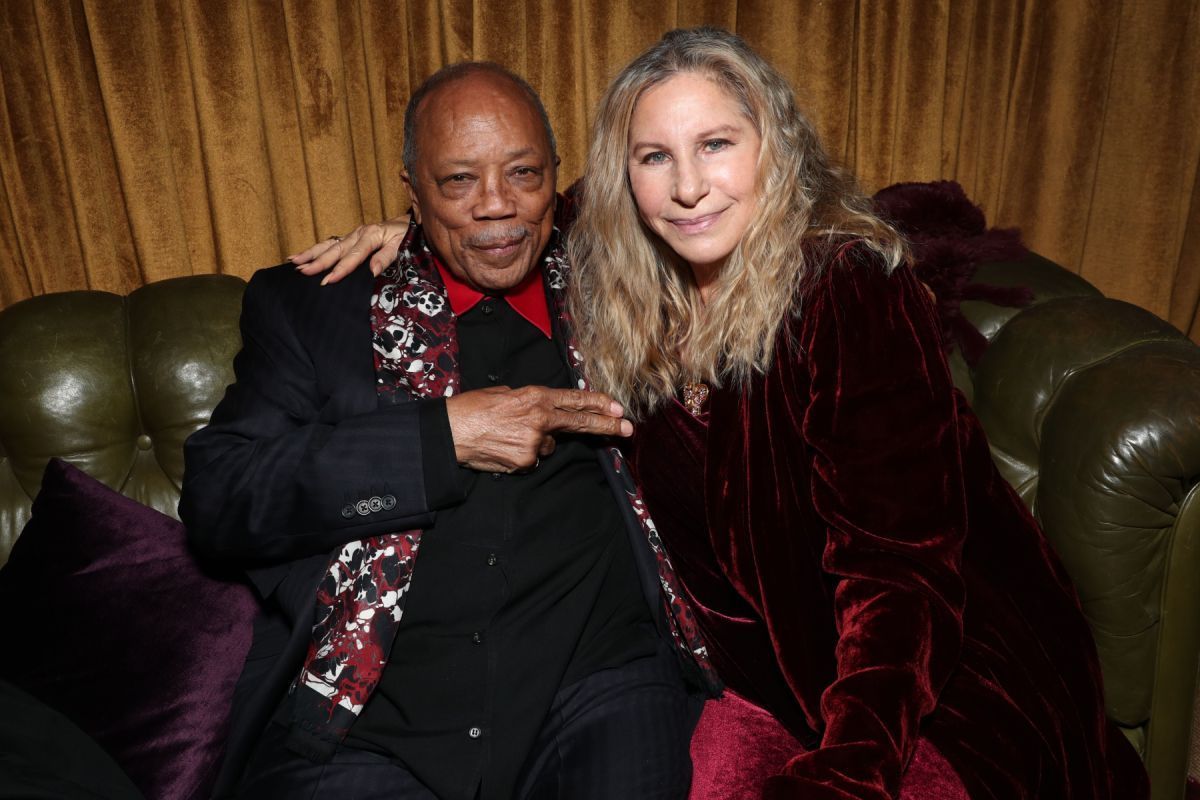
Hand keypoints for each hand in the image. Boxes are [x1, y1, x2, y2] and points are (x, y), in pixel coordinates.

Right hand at [289, 215, 411, 285]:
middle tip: (303, 272)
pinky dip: (315, 250)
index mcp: (371, 235)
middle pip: (335, 250)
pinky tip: (301, 255)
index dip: (340, 269)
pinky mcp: (350, 238)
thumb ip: (387, 257)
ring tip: (294, 262)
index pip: (353, 256)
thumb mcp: (403, 246)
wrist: (408, 223)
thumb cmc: (407, 236)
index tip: (328, 280)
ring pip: (328, 245)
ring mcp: (352, 235)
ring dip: (310, 254)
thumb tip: (372, 271)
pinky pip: (330, 244)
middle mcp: (358, 234)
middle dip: (318, 262)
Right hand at [446, 386, 632, 472]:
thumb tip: (544, 411)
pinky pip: (532, 459)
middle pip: (579, 423)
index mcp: (534, 397)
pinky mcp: (525, 462)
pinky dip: (522, 454)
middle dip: (606, 425)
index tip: (617, 408)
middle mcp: (539, 419)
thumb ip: (530, 402)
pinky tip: (503, 447)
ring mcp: (534, 443)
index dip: (598, 403)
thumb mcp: (504, 394)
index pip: (574, 400)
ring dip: (536, 441)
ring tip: (508, 435)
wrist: (450, 432)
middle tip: (627, 428)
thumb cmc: (472, 408)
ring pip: (547, 445)